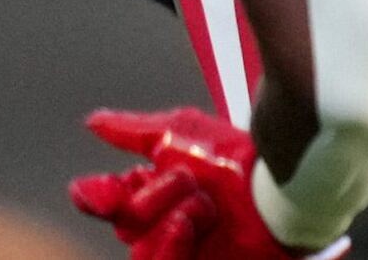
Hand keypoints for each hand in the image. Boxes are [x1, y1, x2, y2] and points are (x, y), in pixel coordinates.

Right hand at [71, 109, 342, 258]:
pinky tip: (190, 227)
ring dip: (167, 221)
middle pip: (123, 223)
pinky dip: (171, 245)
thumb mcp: (176, 132)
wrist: (274, 184)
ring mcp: (177, 247)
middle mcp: (159, 219)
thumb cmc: (233, 156)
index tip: (100, 188)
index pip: (105, 200)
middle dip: (152, 198)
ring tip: (200, 206)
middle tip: (187, 179)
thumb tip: (93, 121)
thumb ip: (130, 130)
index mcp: (151, 188)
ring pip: (139, 247)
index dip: (96, 195)